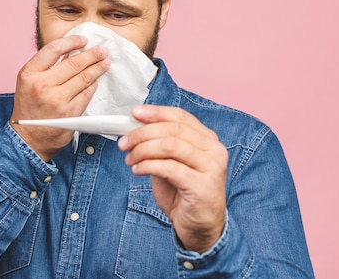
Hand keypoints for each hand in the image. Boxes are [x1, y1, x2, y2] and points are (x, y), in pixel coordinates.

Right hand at [11, 35, 109, 160]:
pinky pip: (87, 94)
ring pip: (84, 78)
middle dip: (92, 55)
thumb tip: (70, 52)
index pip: (54, 49)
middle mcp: (42, 85)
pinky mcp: (70, 113)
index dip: (72, 41)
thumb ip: (45, 67)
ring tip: (104, 63)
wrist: (28, 138)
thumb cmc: (29, 108)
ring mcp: (57, 100)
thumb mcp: (28, 82)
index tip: (83, 40)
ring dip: (97, 68)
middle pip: (74, 63)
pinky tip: (96, 81)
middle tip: (102, 51)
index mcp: (29, 73)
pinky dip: (93, 86)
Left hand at [118, 105, 227, 252]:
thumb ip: (159, 145)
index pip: (180, 116)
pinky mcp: (203, 186)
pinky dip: (148, 165)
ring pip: (171, 146)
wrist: (199, 227)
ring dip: (143, 150)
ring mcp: (211, 167)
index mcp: (207, 139)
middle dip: (143, 133)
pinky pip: (169, 168)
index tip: (134, 113)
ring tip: (130, 158)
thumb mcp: (170, 163)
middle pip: (173, 130)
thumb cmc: (183, 193)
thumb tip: (134, 129)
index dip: (156, 112)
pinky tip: (137, 169)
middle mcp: (214, 150)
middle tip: (124, 142)